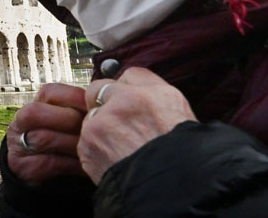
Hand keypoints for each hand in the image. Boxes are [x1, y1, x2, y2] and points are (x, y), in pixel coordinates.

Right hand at [7, 83, 87, 185]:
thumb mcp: (66, 124)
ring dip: (74, 144)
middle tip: (97, 129)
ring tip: (95, 148)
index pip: (49, 92)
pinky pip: (49, 162)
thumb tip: (106, 100)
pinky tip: (87, 166)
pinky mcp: (24, 168)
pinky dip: (71, 164)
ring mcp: (18, 145)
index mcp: (35, 106)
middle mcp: (21, 123)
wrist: (40, 175)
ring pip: (44, 137)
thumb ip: (79, 111)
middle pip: (39, 112)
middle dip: (72, 121)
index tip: (95, 105)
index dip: (74, 96)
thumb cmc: (62, 145)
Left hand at [79, 67, 196, 183]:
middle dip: (105, 102)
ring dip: (101, 128)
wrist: (170, 192)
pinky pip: (85, 140)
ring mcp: (101, 125)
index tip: (128, 99)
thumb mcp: (180, 112)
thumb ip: (153, 90)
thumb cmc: (182, 156)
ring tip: (122, 147)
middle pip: (100, 90)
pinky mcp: (87, 146)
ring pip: (91, 117)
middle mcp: (122, 104)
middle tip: (121, 123)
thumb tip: (133, 82)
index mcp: (149, 94)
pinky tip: (115, 158)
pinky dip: (96, 149)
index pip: (129, 75)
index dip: (128, 90)